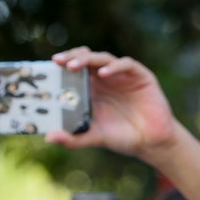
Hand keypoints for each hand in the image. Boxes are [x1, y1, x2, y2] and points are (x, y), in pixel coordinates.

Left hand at [46, 47, 177, 159]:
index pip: (73, 69)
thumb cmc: (122, 137)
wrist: (151, 142)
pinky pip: (126, 65)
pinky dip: (114, 66)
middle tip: (59, 62)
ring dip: (87, 59)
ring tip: (74, 66)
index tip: (48, 67)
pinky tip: (105, 73)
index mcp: (92, 89)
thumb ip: (73, 138)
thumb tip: (49, 137)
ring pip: (103, 58)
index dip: (61, 65)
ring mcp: (122, 76)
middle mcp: (106, 79)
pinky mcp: (141, 77)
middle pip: (86, 58)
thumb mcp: (94, 137)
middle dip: (71, 57)